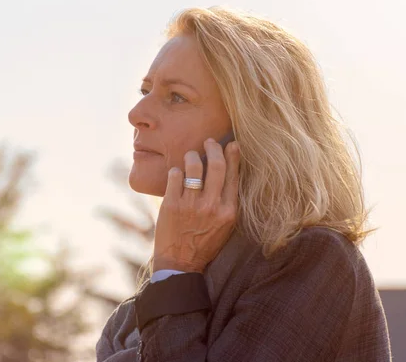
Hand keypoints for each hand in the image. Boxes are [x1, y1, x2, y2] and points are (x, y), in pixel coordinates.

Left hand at [153, 138, 240, 272]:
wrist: (180, 263)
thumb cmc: (204, 242)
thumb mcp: (225, 225)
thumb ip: (227, 201)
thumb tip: (229, 171)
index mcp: (229, 211)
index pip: (234, 175)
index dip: (233, 155)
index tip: (231, 144)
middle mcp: (212, 206)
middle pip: (216, 165)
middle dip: (213, 147)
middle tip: (208, 142)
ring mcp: (191, 205)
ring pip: (194, 165)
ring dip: (192, 156)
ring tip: (190, 156)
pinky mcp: (172, 204)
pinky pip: (175, 175)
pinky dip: (176, 171)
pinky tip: (176, 174)